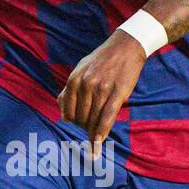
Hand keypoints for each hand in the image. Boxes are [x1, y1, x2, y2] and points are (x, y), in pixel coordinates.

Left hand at [57, 29, 145, 155]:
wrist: (125, 46)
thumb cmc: (101, 60)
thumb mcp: (81, 69)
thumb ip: (70, 90)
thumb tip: (63, 115)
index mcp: (74, 79)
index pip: (68, 111)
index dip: (73, 121)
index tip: (79, 125)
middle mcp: (86, 84)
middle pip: (81, 117)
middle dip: (85, 126)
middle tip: (91, 128)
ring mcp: (102, 88)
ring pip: (94, 119)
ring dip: (93, 132)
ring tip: (94, 140)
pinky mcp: (118, 92)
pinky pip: (107, 116)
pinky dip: (102, 131)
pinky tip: (98, 142)